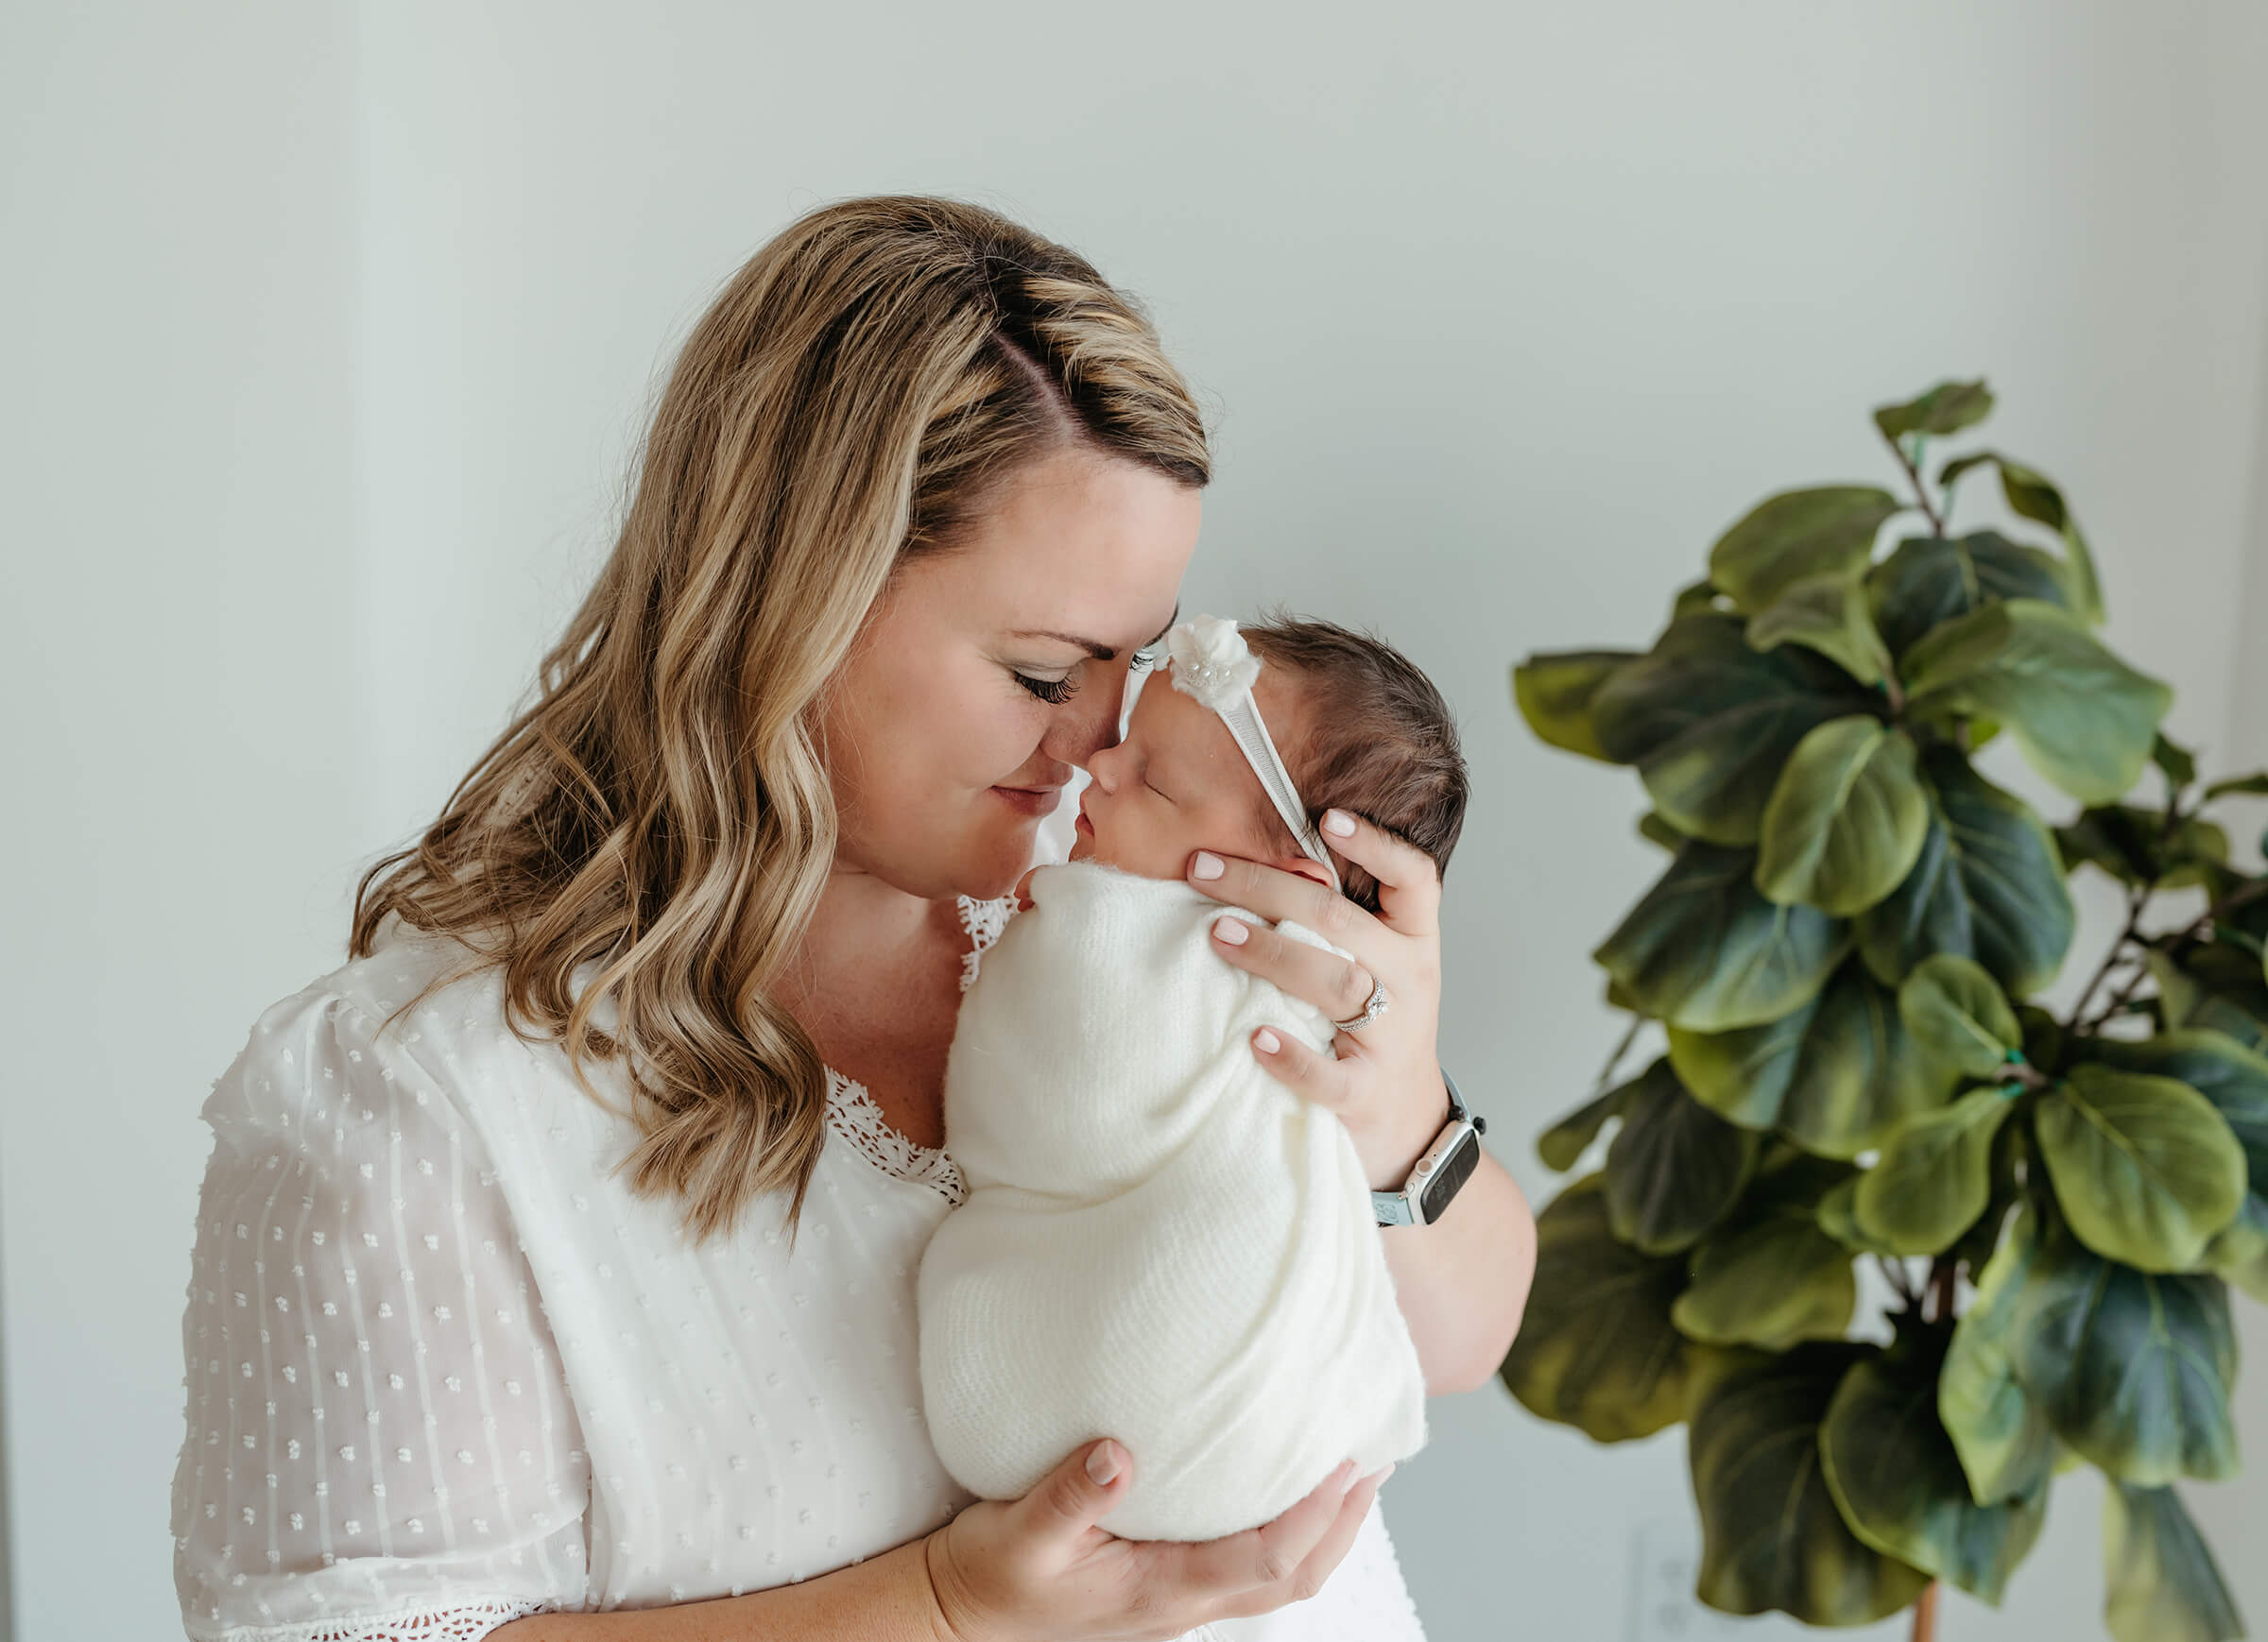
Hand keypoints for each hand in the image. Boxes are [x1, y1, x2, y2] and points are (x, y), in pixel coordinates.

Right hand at [923, 1439, 1389, 1641]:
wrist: (961, 1621)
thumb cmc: (989, 1578)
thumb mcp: (1017, 1533)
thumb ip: (1068, 1495)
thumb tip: (1117, 1453)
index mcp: (1161, 1589)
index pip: (1265, 1559)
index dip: (1315, 1515)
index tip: (1345, 1463)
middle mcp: (1183, 1603)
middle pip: (1295, 1578)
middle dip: (1344, 1525)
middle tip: (1376, 1461)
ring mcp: (1178, 1602)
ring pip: (1278, 1579)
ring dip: (1325, 1531)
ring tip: (1348, 1472)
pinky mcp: (1166, 1588)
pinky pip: (1249, 1568)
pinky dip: (1285, 1532)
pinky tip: (1280, 1492)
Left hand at [1189, 810, 1448, 1189]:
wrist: (1408, 1120)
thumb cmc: (1376, 1022)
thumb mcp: (1380, 963)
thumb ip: (1341, 920)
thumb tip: (1254, 858)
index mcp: (1414, 940)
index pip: (1414, 879)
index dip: (1376, 844)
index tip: (1326, 817)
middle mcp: (1409, 980)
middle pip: (1341, 921)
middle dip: (1267, 888)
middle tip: (1202, 869)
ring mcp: (1391, 1037)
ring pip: (1335, 983)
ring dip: (1271, 953)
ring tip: (1216, 933)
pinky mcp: (1365, 1093)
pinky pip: (1329, 1075)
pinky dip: (1291, 1057)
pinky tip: (1253, 1036)